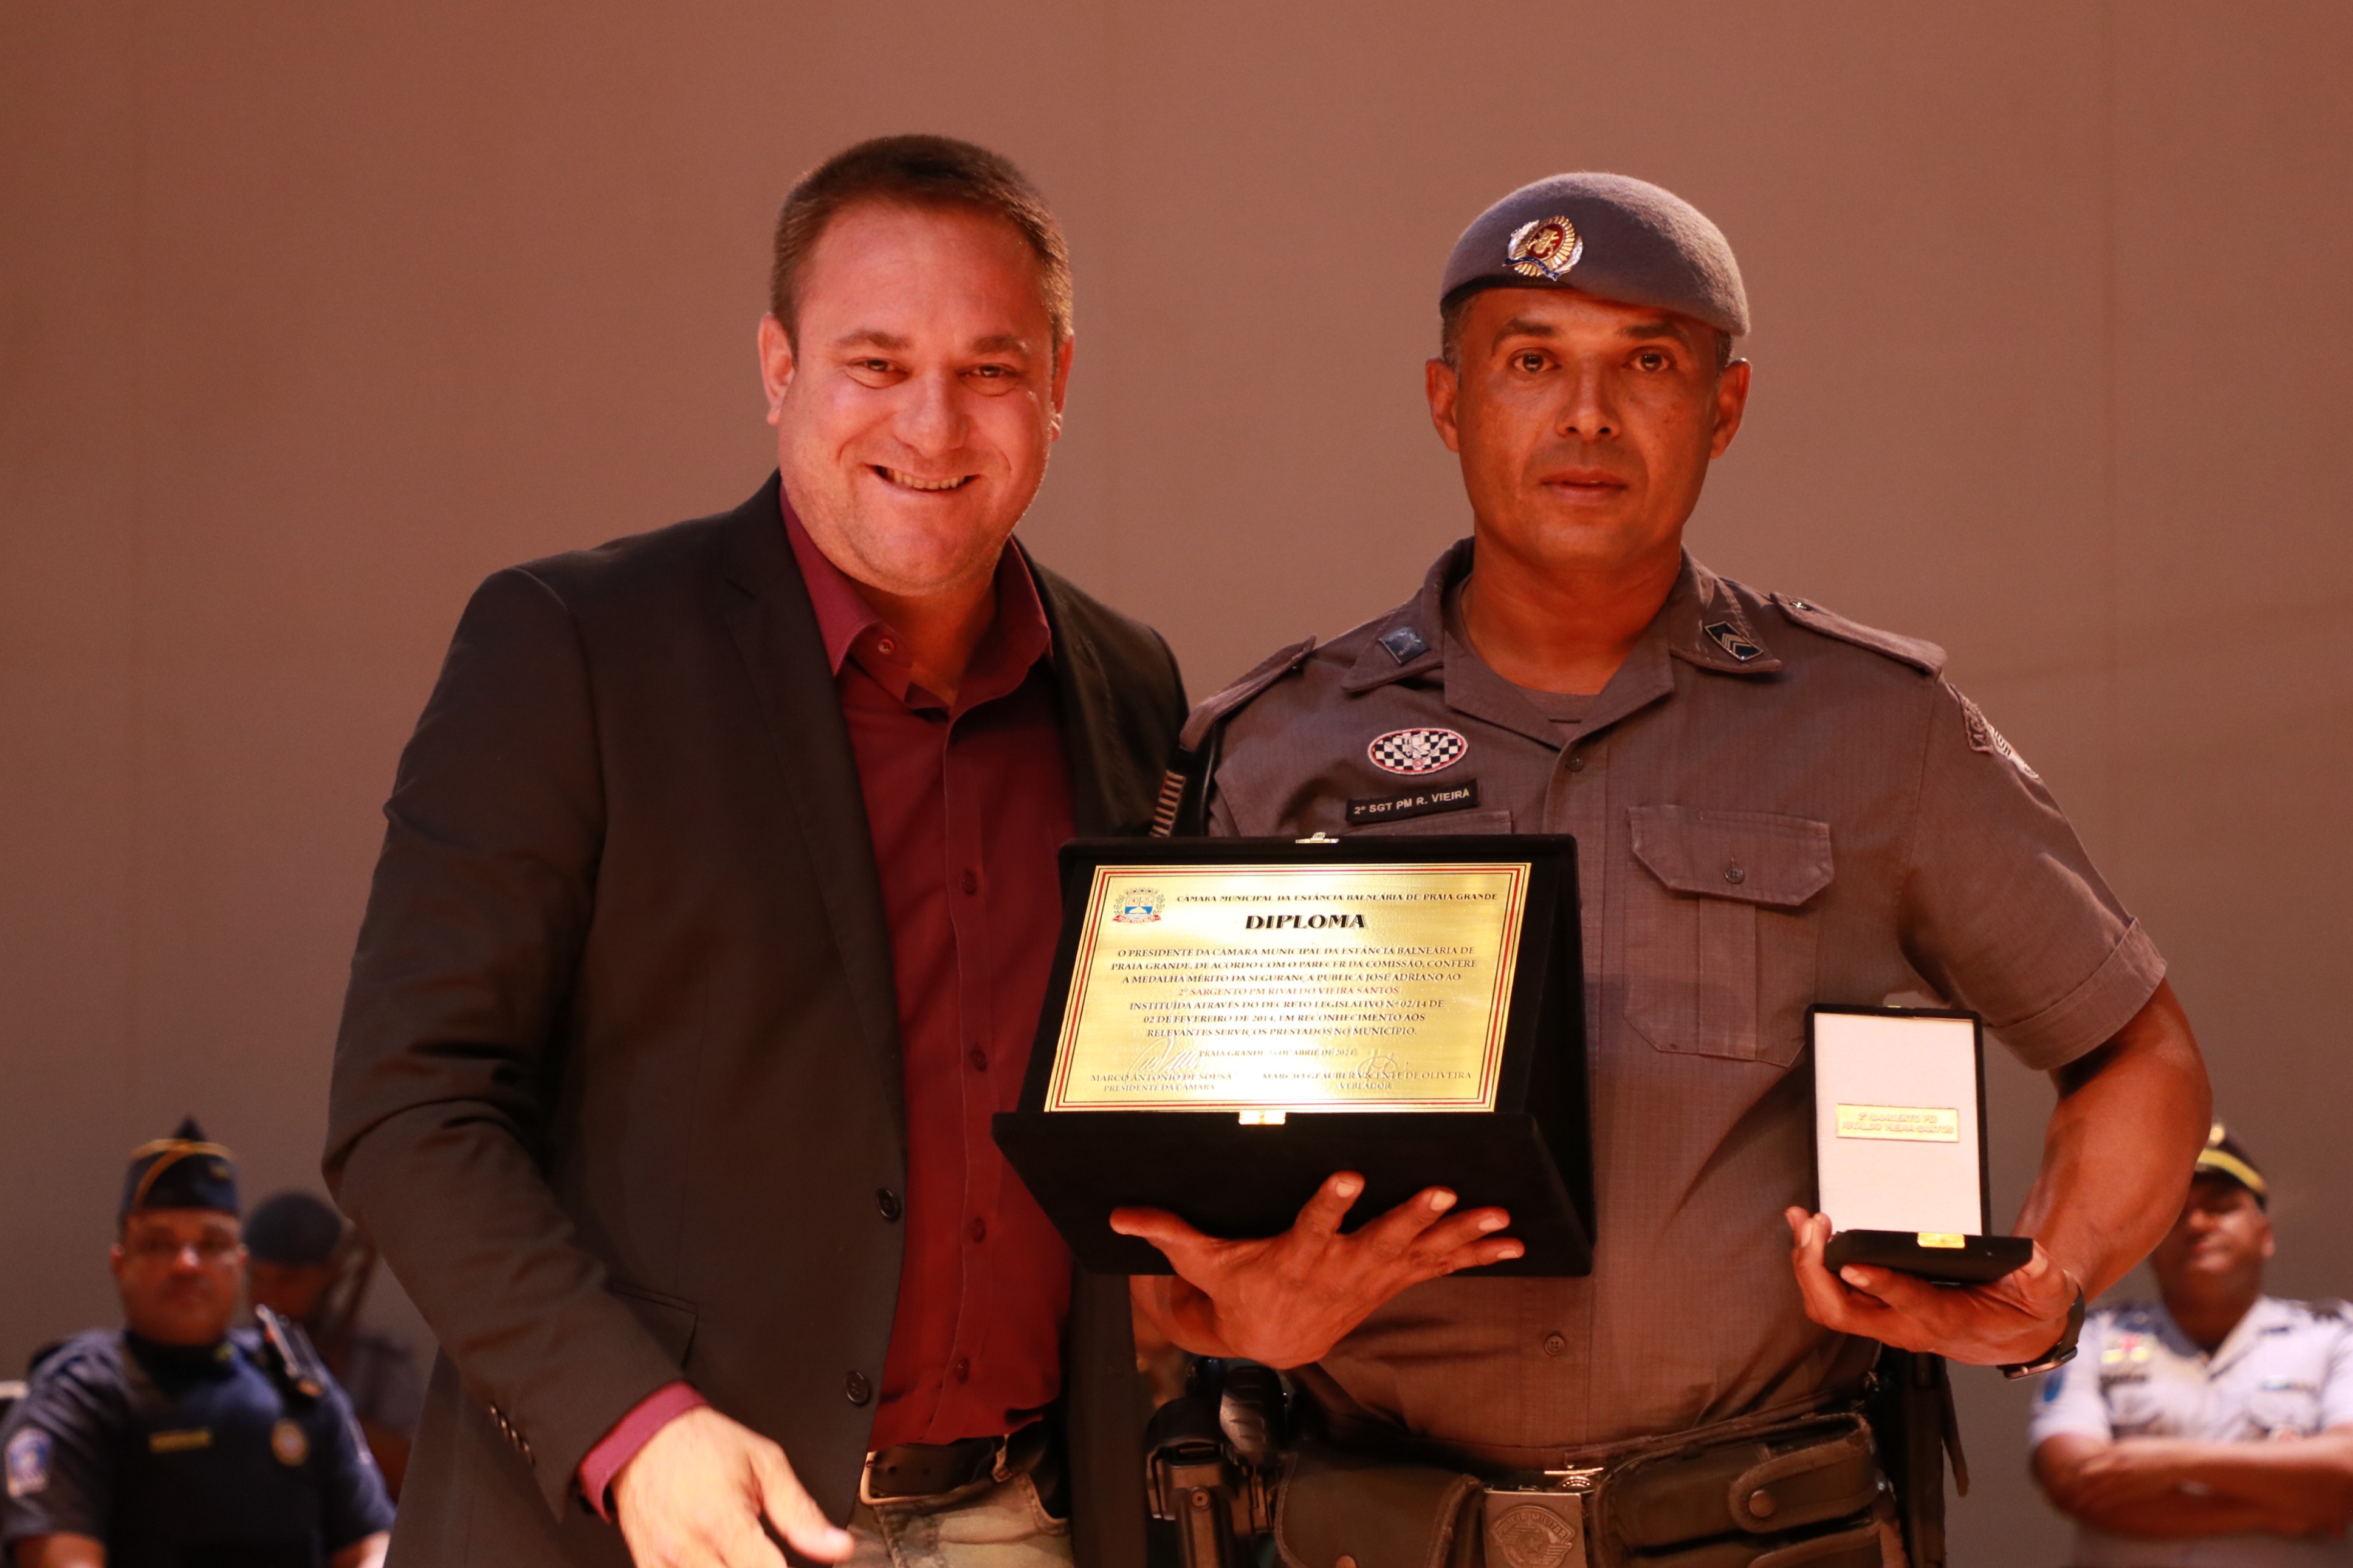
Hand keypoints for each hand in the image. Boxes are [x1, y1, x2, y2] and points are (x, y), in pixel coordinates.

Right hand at [612, 1406, 853, 1567]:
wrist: (644, 1436)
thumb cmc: (704, 1445)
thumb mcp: (765, 1464)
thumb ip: (802, 1513)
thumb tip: (838, 1547)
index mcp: (722, 1518)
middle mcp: (688, 1547)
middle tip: (773, 1562)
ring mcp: (663, 1562)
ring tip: (748, 1561)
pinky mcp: (648, 1567)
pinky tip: (722, 1564)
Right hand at [1113, 1172, 1520, 1367]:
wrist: (1270, 1340)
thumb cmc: (1239, 1290)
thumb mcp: (1202, 1262)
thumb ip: (1166, 1232)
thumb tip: (1118, 1215)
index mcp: (1296, 1255)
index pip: (1312, 1226)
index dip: (1329, 1205)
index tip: (1347, 1177)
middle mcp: (1341, 1269)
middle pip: (1381, 1241)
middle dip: (1413, 1218)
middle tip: (1443, 1193)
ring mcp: (1373, 1278)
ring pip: (1422, 1254)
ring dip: (1461, 1236)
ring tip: (1498, 1217)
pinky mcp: (1391, 1280)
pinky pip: (1441, 1267)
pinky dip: (1477, 1256)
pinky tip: (1513, 1242)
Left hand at [1784, 1209, 2077, 1364]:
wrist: (2016, 1337)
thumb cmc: (2022, 1313)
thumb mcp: (2043, 1294)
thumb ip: (2039, 1277)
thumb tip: (2028, 1256)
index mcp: (1945, 1319)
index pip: (1908, 1303)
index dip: (1879, 1284)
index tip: (1853, 1261)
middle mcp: (1906, 1327)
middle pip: (1843, 1311)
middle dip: (1817, 1269)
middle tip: (1812, 1227)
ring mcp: (1887, 1322)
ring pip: (1829, 1305)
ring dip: (1807, 1265)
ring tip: (1800, 1222)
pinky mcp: (1877, 1313)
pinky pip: (1832, 1296)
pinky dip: (1813, 1266)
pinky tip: (1809, 1235)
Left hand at [2062, 1440, 2194, 1513]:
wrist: (2178, 1460)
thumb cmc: (2156, 1452)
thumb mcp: (2132, 1446)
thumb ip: (2118, 1451)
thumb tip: (2107, 1453)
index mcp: (2115, 1451)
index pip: (2088, 1461)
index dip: (2075, 1470)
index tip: (2064, 1476)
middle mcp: (2117, 1462)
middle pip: (2087, 1474)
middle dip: (2073, 1484)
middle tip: (2061, 1492)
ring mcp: (2125, 1476)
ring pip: (2097, 1488)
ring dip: (2084, 1496)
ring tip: (2073, 1504)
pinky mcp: (2135, 1488)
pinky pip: (2113, 1498)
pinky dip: (2100, 1503)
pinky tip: (2092, 1509)